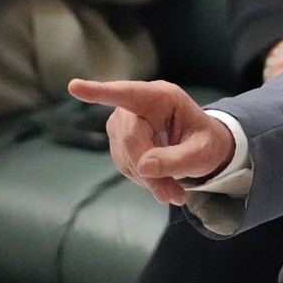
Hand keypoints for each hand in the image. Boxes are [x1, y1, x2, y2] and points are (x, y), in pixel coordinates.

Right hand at [68, 78, 236, 204]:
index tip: (75, 87)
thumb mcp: (204, 152)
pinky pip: (125, 166)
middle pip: (130, 137)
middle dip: (148, 168)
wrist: (204, 149)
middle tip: (172, 195)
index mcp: (161, 97)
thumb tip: (144, 166)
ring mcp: (124, 124)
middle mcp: (137, 106)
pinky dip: (144, 180)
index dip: (100, 92)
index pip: (128, 93)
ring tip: (173, 192)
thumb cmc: (207, 142)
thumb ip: (177, 159)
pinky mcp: (120, 143)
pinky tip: (162, 184)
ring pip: (126, 156)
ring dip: (148, 179)